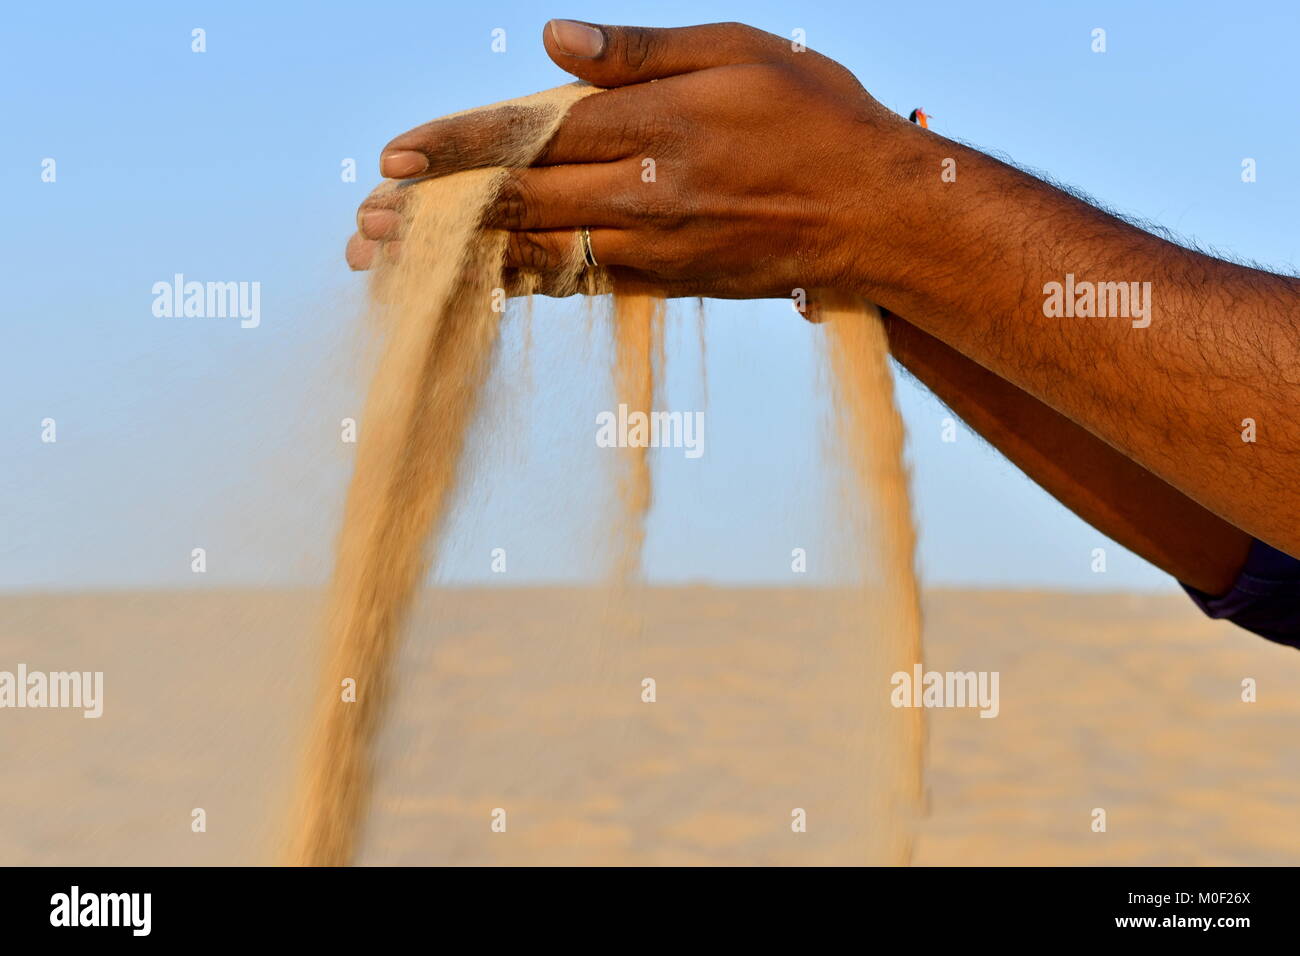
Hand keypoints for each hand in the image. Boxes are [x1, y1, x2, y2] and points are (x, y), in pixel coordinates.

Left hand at [346, 20, 920, 299]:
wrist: (883, 216)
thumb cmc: (819, 117)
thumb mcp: (739, 50)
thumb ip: (641, 51)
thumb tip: (554, 42)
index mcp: (653, 126)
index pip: (529, 135)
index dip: (456, 148)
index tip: (393, 160)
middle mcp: (644, 194)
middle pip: (518, 204)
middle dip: (436, 213)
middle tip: (365, 223)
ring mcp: (655, 249)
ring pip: (537, 254)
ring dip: (462, 257)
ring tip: (395, 262)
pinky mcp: (671, 283)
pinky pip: (581, 285)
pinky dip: (522, 284)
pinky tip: (480, 284)